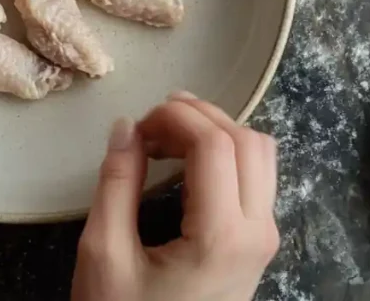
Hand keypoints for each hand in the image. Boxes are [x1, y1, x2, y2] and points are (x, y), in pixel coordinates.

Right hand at [72, 92, 278, 300]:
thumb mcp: (105, 252)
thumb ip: (116, 183)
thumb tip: (126, 125)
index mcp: (221, 236)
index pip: (215, 144)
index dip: (175, 117)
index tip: (137, 125)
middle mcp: (257, 233)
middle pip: (246, 140)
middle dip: (198, 116)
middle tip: (149, 125)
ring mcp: (264, 239)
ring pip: (261, 153)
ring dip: (216, 131)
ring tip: (167, 136)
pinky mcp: (259, 245)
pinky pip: (258, 178)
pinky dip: (226, 153)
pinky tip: (187, 160)